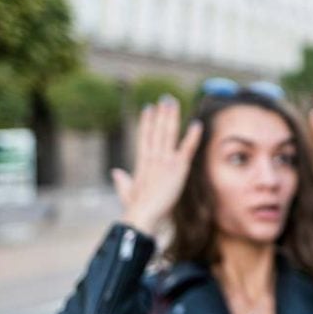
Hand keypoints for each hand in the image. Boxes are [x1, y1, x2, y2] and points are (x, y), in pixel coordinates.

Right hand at [111, 96, 202, 234]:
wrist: (142, 214)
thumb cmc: (135, 207)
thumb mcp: (127, 192)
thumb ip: (122, 181)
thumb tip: (115, 172)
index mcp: (143, 162)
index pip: (145, 137)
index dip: (147, 122)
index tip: (148, 107)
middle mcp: (153, 158)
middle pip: (157, 131)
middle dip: (161, 114)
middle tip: (165, 98)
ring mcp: (165, 161)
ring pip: (168, 134)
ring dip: (171, 117)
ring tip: (173, 102)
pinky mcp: (177, 168)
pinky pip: (187, 148)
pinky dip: (192, 136)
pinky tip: (197, 124)